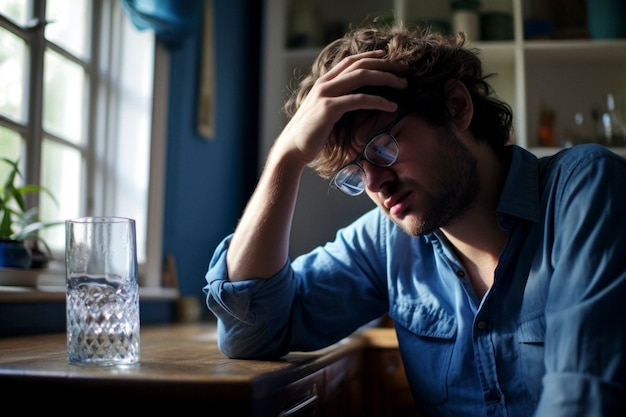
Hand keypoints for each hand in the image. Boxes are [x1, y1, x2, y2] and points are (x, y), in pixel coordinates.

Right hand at [274, 50, 407, 164]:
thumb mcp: (325, 111)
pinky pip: (360, 100)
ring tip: (404, 85)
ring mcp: (326, 94)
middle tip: (405, 68)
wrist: (292, 148)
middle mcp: (325, 83)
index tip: (390, 58)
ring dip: (387, 79)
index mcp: (324, 81)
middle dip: (386, 64)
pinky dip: (379, 100)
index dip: (372, 56)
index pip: (351, 61)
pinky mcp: (329, 108)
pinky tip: (392, 106)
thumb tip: (356, 100)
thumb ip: (338, 101)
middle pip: (361, 65)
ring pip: (362, 77)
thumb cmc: (311, 134)